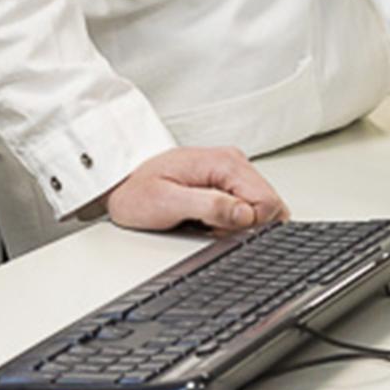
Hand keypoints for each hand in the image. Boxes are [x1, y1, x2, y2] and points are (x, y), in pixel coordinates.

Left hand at [103, 146, 287, 235]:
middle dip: (246, 226)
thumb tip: (246, 214)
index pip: (268, 201)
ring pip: (261, 210)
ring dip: (239, 225)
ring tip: (206, 222)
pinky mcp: (227, 183)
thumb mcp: (167, 202)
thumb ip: (209, 206)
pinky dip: (233, 222)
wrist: (120, 184)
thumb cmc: (137, 191)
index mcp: (222, 162)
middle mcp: (232, 162)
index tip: (219, 226)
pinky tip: (209, 219)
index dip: (249, 224)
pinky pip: (248, 209)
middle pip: (269, 206)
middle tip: (210, 225)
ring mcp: (231, 172)